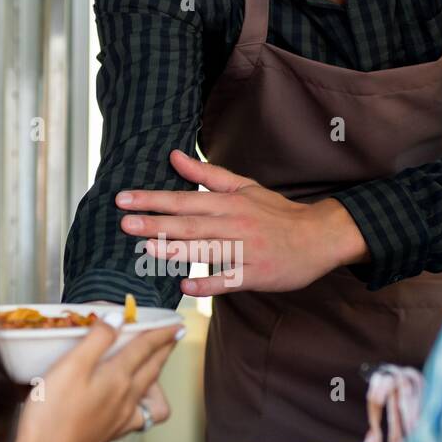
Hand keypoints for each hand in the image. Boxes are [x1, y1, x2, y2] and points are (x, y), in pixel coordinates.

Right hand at [14, 320, 179, 441]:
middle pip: (153, 368)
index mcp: (117, 377)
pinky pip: (141, 415)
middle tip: (173, 336)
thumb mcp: (70, 367)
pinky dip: (143, 404)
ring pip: (150, 391)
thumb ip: (96, 340)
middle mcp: (126, 397)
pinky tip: (134, 400)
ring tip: (154, 365)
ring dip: (156, 375)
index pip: (145, 348)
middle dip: (164, 350)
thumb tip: (116, 318)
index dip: (161, 333)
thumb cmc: (52, 415)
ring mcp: (122, 417)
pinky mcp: (112, 432)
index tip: (176, 324)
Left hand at [116, 150, 368, 296]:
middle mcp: (234, 225)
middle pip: (190, 224)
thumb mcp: (244, 187)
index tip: (124, 199)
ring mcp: (245, 251)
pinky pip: (229, 279)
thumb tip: (174, 156)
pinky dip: (208, 283)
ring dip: (176, 250)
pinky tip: (185, 284)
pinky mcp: (256, 275)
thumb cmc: (277, 213)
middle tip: (124, 223)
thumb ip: (208, 175)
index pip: (184, 199)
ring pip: (206, 249)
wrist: (318, 237)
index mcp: (229, 203)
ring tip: (147, 249)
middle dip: (155, 223)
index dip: (153, 200)